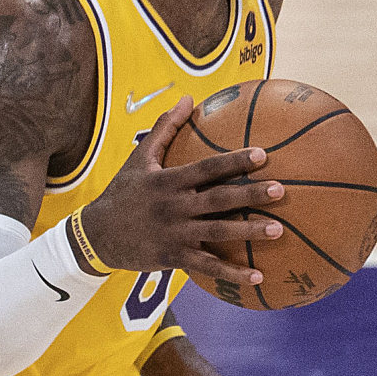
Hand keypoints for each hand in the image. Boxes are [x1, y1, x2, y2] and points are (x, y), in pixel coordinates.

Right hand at [81, 96, 283, 284]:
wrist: (96, 235)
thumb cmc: (122, 192)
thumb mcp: (139, 158)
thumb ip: (166, 128)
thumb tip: (188, 98)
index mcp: (168, 181)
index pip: (206, 167)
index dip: (234, 161)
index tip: (263, 154)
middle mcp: (174, 207)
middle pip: (218, 199)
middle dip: (250, 195)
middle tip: (280, 190)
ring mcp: (175, 234)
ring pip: (217, 233)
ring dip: (248, 232)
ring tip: (278, 230)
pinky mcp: (174, 258)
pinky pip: (207, 267)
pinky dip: (232, 274)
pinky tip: (258, 277)